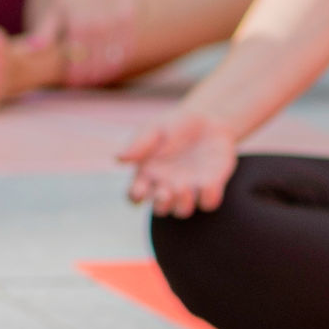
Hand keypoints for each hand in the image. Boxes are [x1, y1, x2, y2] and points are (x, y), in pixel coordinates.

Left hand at [31, 0, 140, 87]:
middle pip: (97, 60)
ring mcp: (118, 18)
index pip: (78, 59)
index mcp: (79, 24)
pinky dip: (123, 54)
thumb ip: (44, 31)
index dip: (76, 74)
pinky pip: (129, 41)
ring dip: (108, 68)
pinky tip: (116, 61)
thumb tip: (31, 50)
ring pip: (115, 54)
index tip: (72, 83)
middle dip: (91, 75)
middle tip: (87, 83)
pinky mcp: (131, 12)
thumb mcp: (53, 7)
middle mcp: (101, 22)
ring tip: (101, 77)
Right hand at [118, 106, 236, 216]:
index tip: (141, 187)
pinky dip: (208, 196)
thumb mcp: (154, 128)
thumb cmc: (174, 124)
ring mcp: (189, 189)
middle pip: (160, 208)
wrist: (207, 118)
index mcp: (147, 175)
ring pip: (183, 210)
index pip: (135, 196)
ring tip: (183, 187)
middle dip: (161, 204)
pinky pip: (209, 202)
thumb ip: (138, 143)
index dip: (136, 197)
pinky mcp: (211, 186)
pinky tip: (208, 182)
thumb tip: (118, 158)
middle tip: (165, 191)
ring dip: (182, 203)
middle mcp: (166, 186)